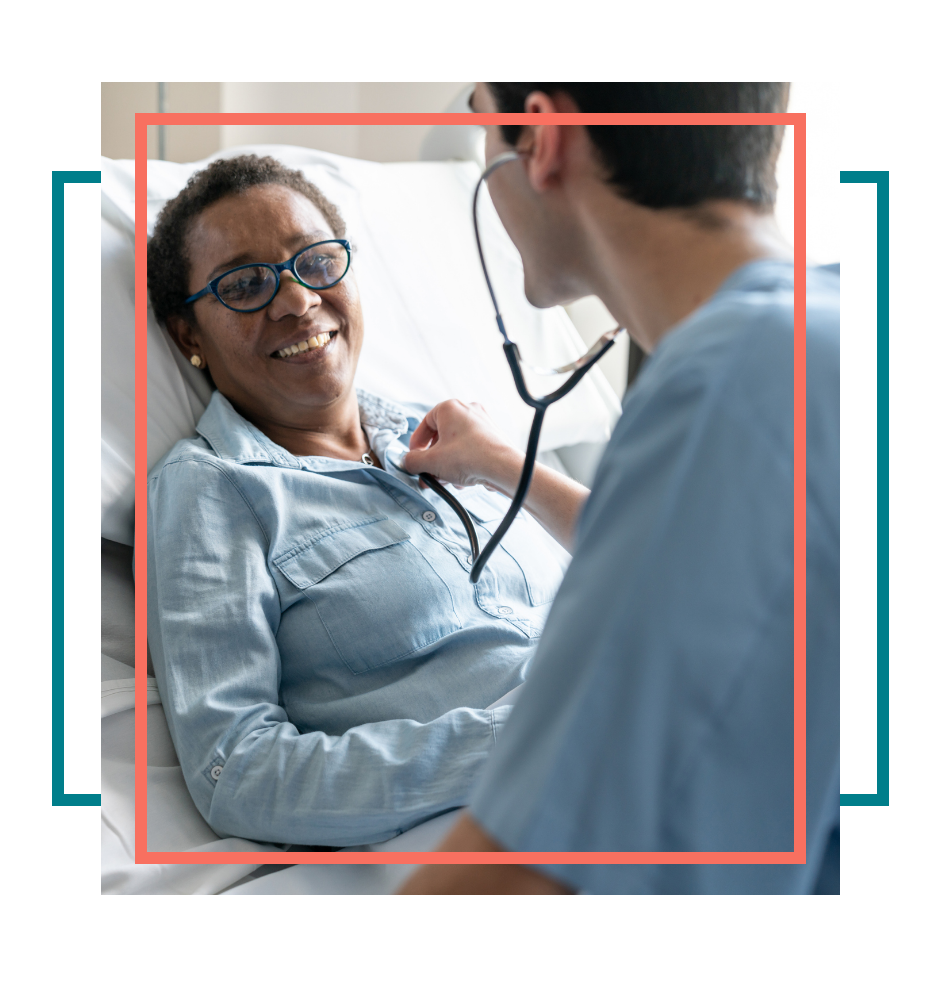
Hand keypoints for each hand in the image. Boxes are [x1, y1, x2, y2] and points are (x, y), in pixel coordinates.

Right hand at [403, 400, 522, 494]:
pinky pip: (470, 449)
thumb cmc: (468, 458)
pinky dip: (463, 463)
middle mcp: (467, 410)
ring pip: (456, 445)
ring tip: (445, 481)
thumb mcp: (431, 462)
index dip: (416, 444)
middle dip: (433, 459)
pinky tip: (461, 481)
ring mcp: (482, 422)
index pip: (425, 423)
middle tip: (427, 474)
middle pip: (441, 436)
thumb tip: (408, 462)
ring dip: (447, 464)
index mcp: (450, 408)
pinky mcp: (492, 436)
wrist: (502, 467)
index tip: (414, 458)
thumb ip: (412, 461)